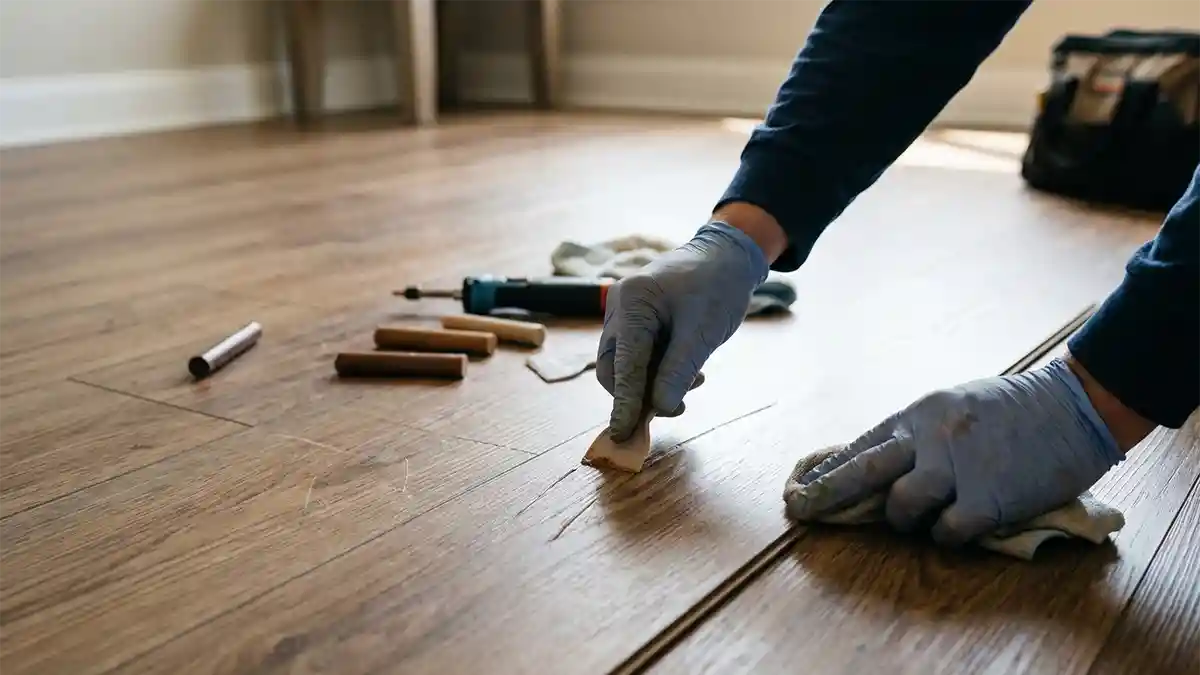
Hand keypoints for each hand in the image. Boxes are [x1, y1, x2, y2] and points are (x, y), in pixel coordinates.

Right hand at [595, 221, 769, 440]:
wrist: (726, 256)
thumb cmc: (718, 286)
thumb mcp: (704, 331)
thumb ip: (679, 369)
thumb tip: (660, 407)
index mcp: (633, 303)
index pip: (623, 364)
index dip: (623, 402)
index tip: (622, 434)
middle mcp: (619, 308)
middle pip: (614, 368)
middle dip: (640, 395)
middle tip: (677, 408)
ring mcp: (624, 314)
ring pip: (626, 365)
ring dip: (653, 383)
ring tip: (693, 380)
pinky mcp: (635, 321)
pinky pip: (637, 356)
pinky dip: (658, 371)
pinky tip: (687, 370)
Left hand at [785, 357, 1124, 544]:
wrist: (1073, 407)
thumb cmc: (1009, 410)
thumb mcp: (950, 407)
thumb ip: (914, 435)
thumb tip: (871, 463)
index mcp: (919, 415)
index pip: (860, 447)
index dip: (825, 473)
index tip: (797, 490)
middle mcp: (931, 438)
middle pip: (863, 470)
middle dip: (826, 494)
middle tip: (801, 510)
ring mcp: (960, 468)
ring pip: (902, 504)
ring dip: (901, 518)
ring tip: (918, 517)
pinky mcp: (990, 499)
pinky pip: (946, 530)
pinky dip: (944, 534)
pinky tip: (956, 526)